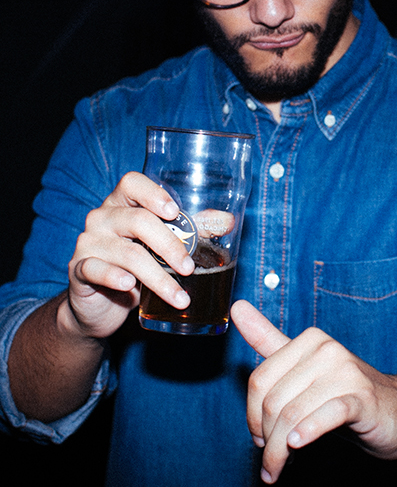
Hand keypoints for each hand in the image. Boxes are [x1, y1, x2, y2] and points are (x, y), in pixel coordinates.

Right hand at [65, 171, 194, 339]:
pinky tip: (130, 286)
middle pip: (138, 221)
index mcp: (123, 204)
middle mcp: (102, 218)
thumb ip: (193, 230)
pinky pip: (95, 269)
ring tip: (180, 296)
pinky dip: (115, 277)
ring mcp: (88, 243)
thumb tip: (227, 221)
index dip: (153, 193)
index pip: (131, 183)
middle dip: (170, 245)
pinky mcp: (79, 270)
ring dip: (158, 277)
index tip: (175, 211)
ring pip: (126, 253)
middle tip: (190, 268)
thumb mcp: (163, 246)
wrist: (101, 303)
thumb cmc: (138, 264)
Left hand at [231, 301, 396, 483]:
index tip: (260, 437)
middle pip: (273, 401)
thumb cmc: (347, 394)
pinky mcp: (363, 399)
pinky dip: (307, 432)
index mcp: (311, 340)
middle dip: (266, 439)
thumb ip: (269, 338)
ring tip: (279, 467)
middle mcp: (328, 350)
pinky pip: (326, 414)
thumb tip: (236, 305)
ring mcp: (347, 373)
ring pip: (293, 414)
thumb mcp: (306, 368)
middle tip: (272, 460)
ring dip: (280, 450)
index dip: (252, 416)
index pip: (260, 380)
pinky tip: (298, 444)